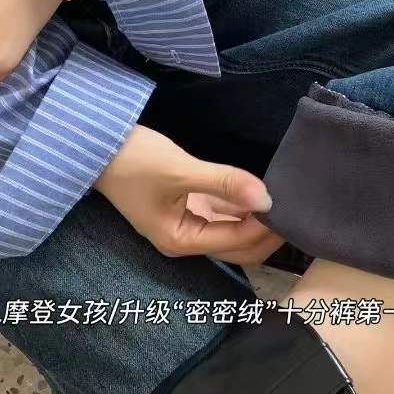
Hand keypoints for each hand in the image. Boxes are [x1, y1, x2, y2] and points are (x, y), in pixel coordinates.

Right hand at [95, 124, 285, 265]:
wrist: (97, 145)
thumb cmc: (132, 160)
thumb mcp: (180, 170)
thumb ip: (224, 183)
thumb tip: (267, 198)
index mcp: (180, 240)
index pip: (236, 242)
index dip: (265, 228)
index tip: (289, 206)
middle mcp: (184, 240)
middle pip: (238, 248)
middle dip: (266, 234)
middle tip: (295, 208)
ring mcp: (185, 225)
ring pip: (233, 233)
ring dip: (257, 222)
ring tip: (284, 201)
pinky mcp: (186, 208)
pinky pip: (223, 217)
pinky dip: (243, 210)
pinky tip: (259, 194)